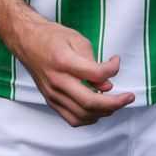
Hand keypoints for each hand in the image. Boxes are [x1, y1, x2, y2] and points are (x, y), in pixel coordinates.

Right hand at [8, 15, 134, 126]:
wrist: (26, 41)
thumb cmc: (51, 37)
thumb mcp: (76, 39)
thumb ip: (93, 61)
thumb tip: (107, 86)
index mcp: (63, 62)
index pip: (95, 73)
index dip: (112, 69)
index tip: (116, 62)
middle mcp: (56, 81)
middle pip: (90, 102)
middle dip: (115, 103)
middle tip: (129, 97)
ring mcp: (52, 94)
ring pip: (82, 115)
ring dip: (104, 112)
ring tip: (116, 103)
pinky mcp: (50, 101)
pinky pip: (71, 119)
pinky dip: (89, 119)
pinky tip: (99, 110)